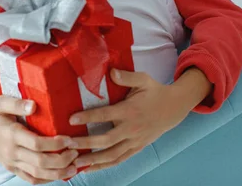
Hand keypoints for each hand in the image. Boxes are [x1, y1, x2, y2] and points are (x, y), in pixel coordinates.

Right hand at [0, 79, 78, 183]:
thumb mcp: (0, 102)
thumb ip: (17, 103)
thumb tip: (34, 105)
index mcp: (12, 135)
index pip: (37, 144)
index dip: (56, 144)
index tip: (70, 138)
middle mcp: (12, 152)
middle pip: (40, 163)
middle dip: (62, 160)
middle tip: (76, 153)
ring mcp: (12, 162)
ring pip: (37, 174)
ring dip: (58, 173)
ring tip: (73, 167)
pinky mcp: (12, 168)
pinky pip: (30, 179)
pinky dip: (46, 180)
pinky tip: (59, 174)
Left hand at [68, 68, 210, 173]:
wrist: (174, 108)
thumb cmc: (155, 92)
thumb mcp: (143, 79)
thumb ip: (126, 77)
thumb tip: (111, 72)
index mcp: (130, 110)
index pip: (106, 115)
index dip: (88, 117)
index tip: (71, 119)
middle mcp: (131, 128)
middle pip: (106, 140)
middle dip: (85, 144)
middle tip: (67, 144)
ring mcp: (134, 140)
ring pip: (112, 154)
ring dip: (93, 160)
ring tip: (75, 162)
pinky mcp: (137, 148)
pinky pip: (119, 160)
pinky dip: (104, 166)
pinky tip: (90, 168)